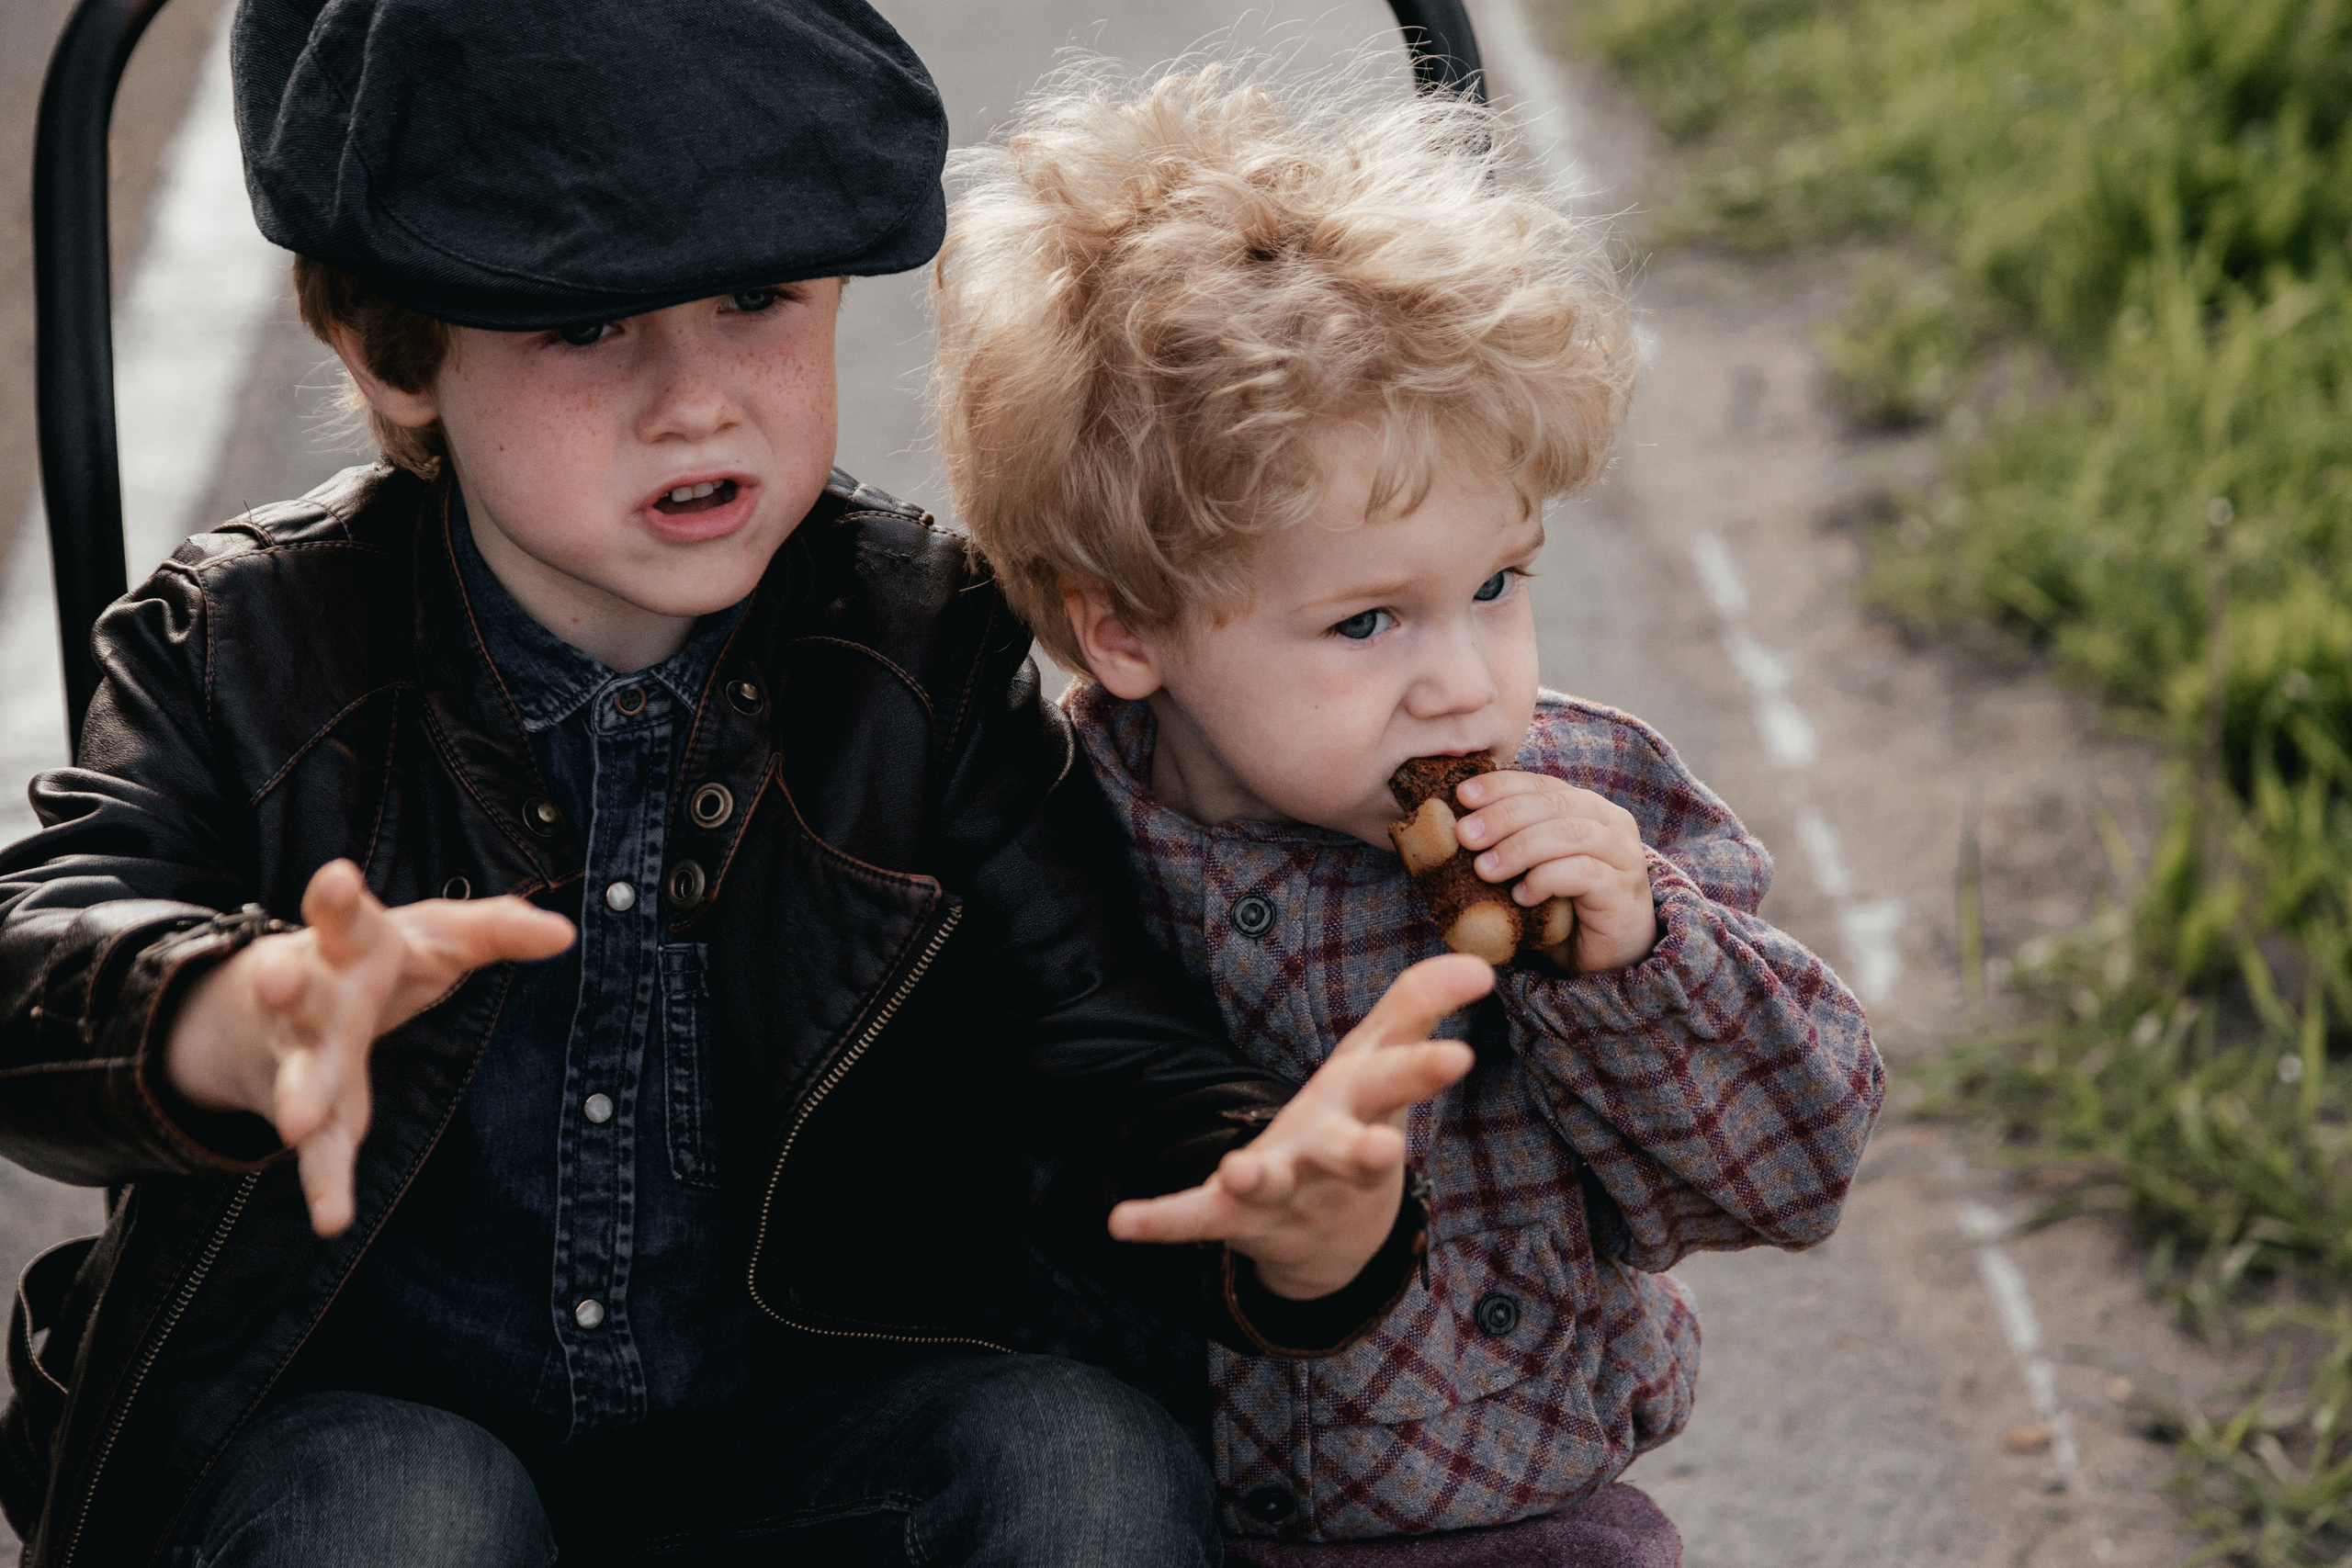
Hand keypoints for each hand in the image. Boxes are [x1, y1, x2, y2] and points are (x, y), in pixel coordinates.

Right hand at [165, 859, 574, 1235]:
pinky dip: (325, 1182)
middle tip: (279, 981)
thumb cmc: (379, 956)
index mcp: (350, 943)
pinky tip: (333, 1221)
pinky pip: (320, 1149)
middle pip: (301, 988)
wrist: (282, 998)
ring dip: (301, 1094)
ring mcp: (302, 1052)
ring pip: (301, 1072)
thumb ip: (498, 929)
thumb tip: (565, 930)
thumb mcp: (438, 934)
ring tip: (297, 1125)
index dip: (338, 897)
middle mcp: (315, 993)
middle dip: (287, 986)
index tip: (337, 877)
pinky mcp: (310, 1106)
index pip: (345, 914)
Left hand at [1106, 954, 1488, 1299]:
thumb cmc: (1357, 1126)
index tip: (1458, 1055)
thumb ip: (1417, 1007)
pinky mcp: (1233, 1216)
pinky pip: (1195, 1219)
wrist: (1332, 1242)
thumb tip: (1478, 962)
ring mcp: (1283, 1192)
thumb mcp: (1380, 1065)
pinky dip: (1161, 1221)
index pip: (1400, 1087)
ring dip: (1258, 1178)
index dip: (1425, 1070)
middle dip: (1366, 1155)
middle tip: (1386, 1152)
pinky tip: (1122, 1222)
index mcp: (1366, 1113)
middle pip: (1350, 1154)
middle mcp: (1330, 1158)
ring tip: (1241, 1168)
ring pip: (1273, 1186)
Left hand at [1453, 772, 1655, 972]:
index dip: (1500, 786)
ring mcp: (1622, 855)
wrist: (1607, 955)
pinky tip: (1521, 896)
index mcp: (1586, 807)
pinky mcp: (1623, 891)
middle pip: (1553, 804)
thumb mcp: (1532, 866)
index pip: (1540, 784)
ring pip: (1570, 834)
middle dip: (1503, 816)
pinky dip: (1546, 879)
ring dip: (1520, 848)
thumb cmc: (1563, 906)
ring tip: (1485, 869)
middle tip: (1465, 836)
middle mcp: (1610, 823)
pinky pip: (1584, 874)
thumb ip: (1508, 841)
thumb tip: (1454, 827)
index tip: (1462, 796)